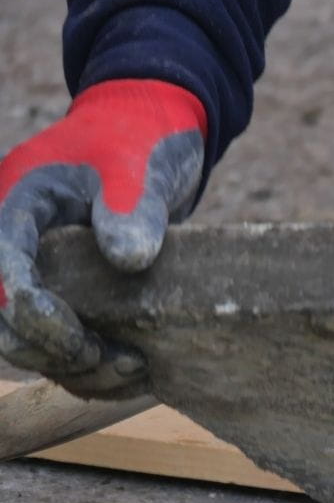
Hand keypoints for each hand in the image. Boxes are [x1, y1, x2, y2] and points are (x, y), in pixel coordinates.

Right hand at [0, 79, 204, 397]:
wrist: (149, 130)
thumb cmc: (138, 140)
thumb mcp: (139, 166)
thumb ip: (132, 207)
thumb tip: (128, 259)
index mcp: (15, 205)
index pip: (0, 272)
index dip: (31, 314)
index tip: (78, 340)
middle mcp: (13, 242)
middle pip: (2, 321)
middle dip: (52, 350)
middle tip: (115, 360)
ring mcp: (37, 269)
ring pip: (27, 341)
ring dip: (73, 366)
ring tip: (133, 368)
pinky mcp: (66, 290)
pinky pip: (59, 342)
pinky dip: (89, 365)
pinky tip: (133, 372)